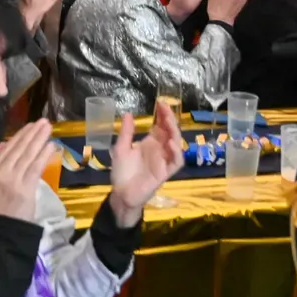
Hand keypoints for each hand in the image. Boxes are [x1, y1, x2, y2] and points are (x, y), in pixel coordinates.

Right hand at [0, 119, 54, 220]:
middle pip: (19, 148)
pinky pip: (36, 166)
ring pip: (28, 154)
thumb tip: (6, 144)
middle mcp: (0, 171)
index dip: (21, 134)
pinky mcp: (24, 186)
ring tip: (49, 129)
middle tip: (44, 122)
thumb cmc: (1, 205)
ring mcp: (12, 178)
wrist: (4, 228)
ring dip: (40, 139)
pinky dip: (44, 154)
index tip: (31, 125)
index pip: (8, 147)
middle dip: (33, 133)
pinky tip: (51, 146)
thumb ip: (1, 162)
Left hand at [107, 103, 185, 226]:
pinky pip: (176, 162)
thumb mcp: (120, 148)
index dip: (162, 114)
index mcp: (151, 142)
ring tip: (169, 121)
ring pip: (176, 144)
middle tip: (165, 108)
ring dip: (175, 132)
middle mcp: (160, 149)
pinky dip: (176, 152)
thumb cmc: (122, 171)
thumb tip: (128, 113)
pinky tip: (171, 143)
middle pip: (170, 132)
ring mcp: (164, 160)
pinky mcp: (165, 173)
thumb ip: (126, 132)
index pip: (161, 125)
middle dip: (169, 119)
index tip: (161, 103)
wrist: (121, 193)